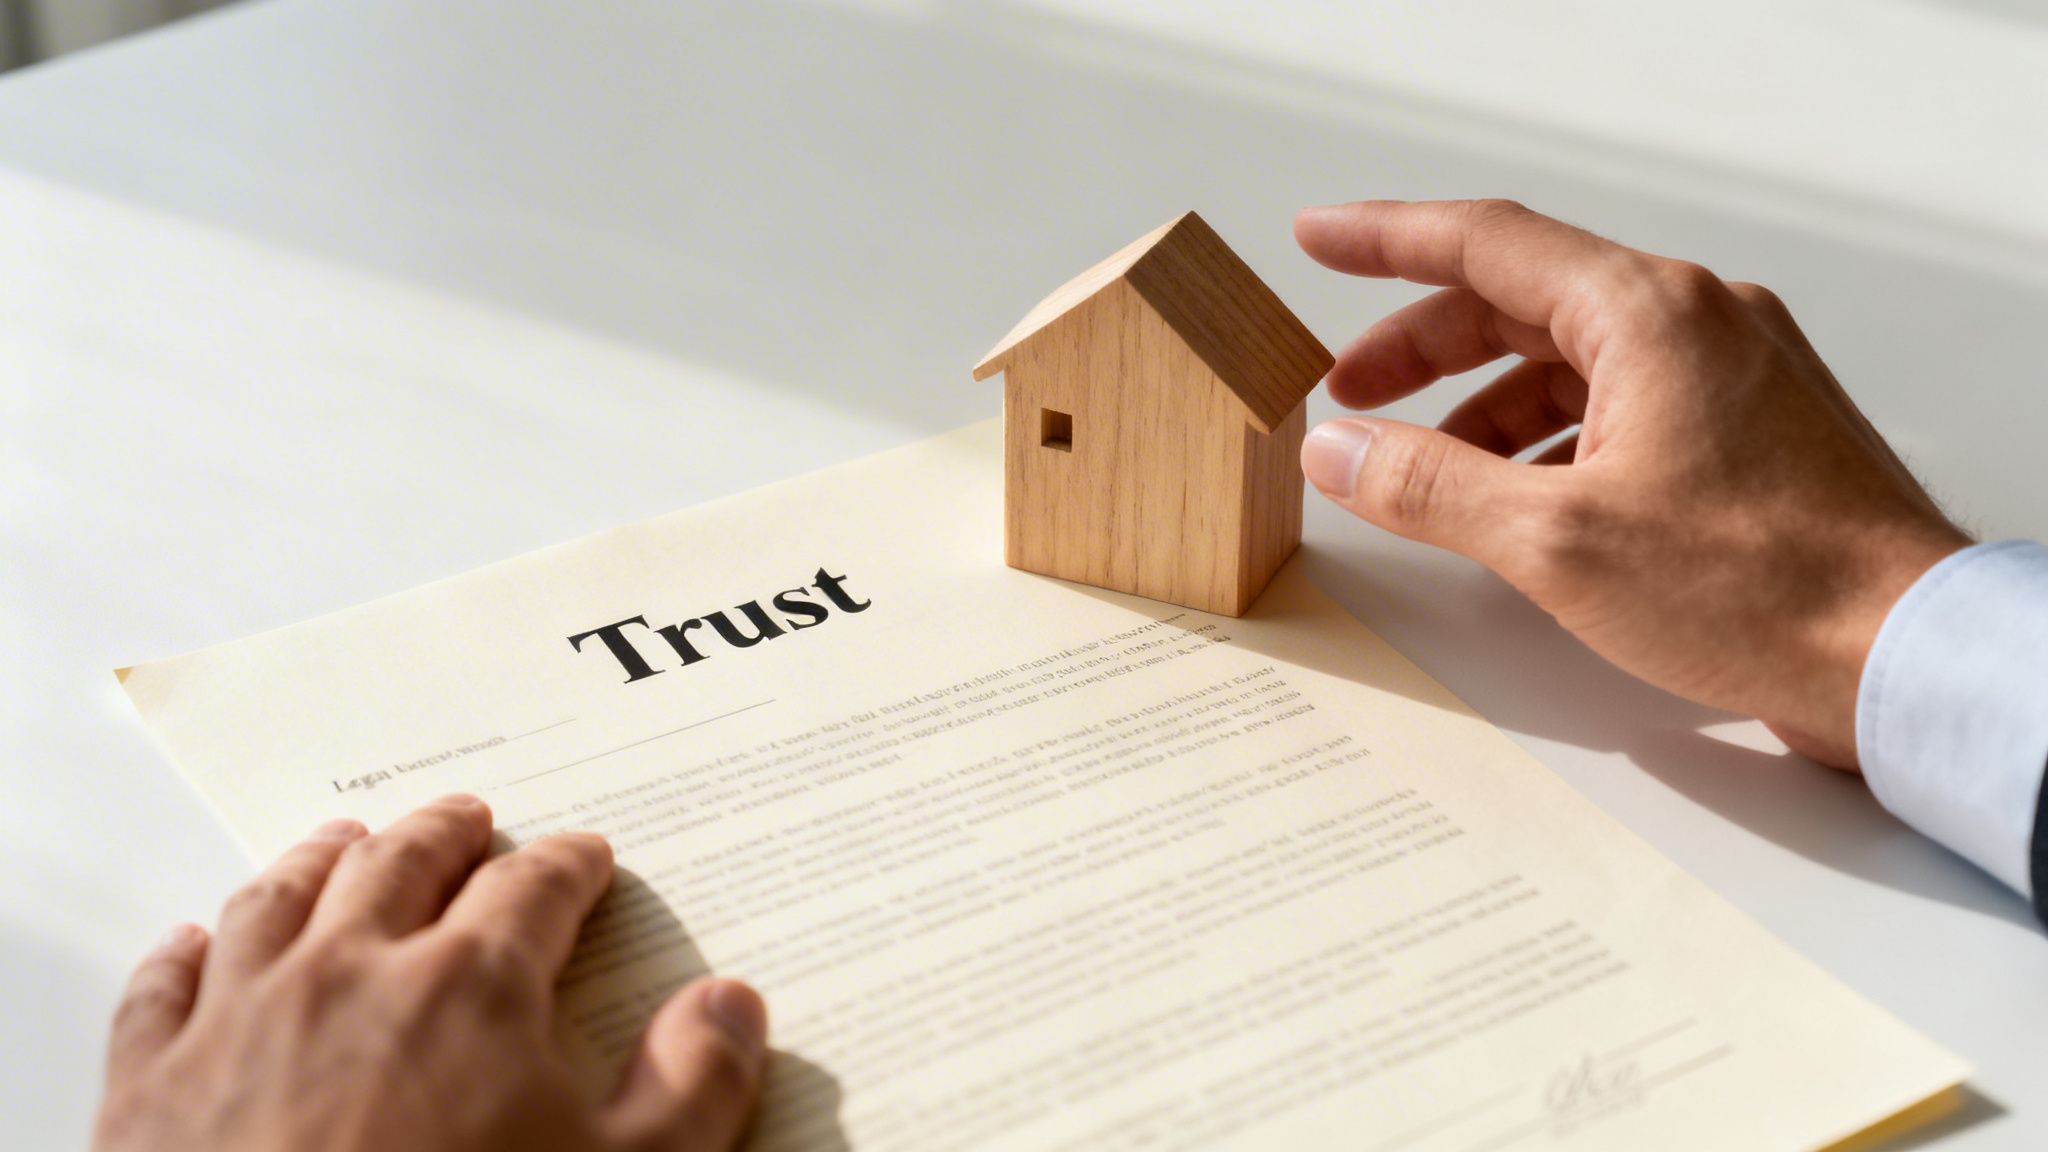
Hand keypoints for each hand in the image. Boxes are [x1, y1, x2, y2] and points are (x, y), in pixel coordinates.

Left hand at [95, 796, 766, 1151]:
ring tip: (345, 841)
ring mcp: (241, 1019)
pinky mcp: (150, 1084)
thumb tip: (731, 1005)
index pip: (535, 889)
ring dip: (320, 861)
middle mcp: (352, 971)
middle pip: (403, 864)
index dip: (568, 866)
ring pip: (280, 900)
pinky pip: (162, 988)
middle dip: (446, 835)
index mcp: (472, 986)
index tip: (584, 857)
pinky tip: (193, 942)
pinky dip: (182, 954)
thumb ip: (693, 1088)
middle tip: (470, 819)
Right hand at [1294, 199, 1969, 766]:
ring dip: (1482, 404)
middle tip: (1347, 388)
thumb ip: (1429, 486)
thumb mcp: (1555, 541)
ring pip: (1571, 360)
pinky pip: (1620, 405)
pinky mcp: (1747, 432)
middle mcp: (1696, 322)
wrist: (1903, 652)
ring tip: (1418, 465)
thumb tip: (1339, 449)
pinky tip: (1512, 500)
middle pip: (1522, 301)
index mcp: (1649, 314)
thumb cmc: (1764, 587)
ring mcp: (1730, 374)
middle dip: (1422, 345)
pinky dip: (1547, 439)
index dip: (1385, 240)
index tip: (1318, 239)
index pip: (1486, 242)